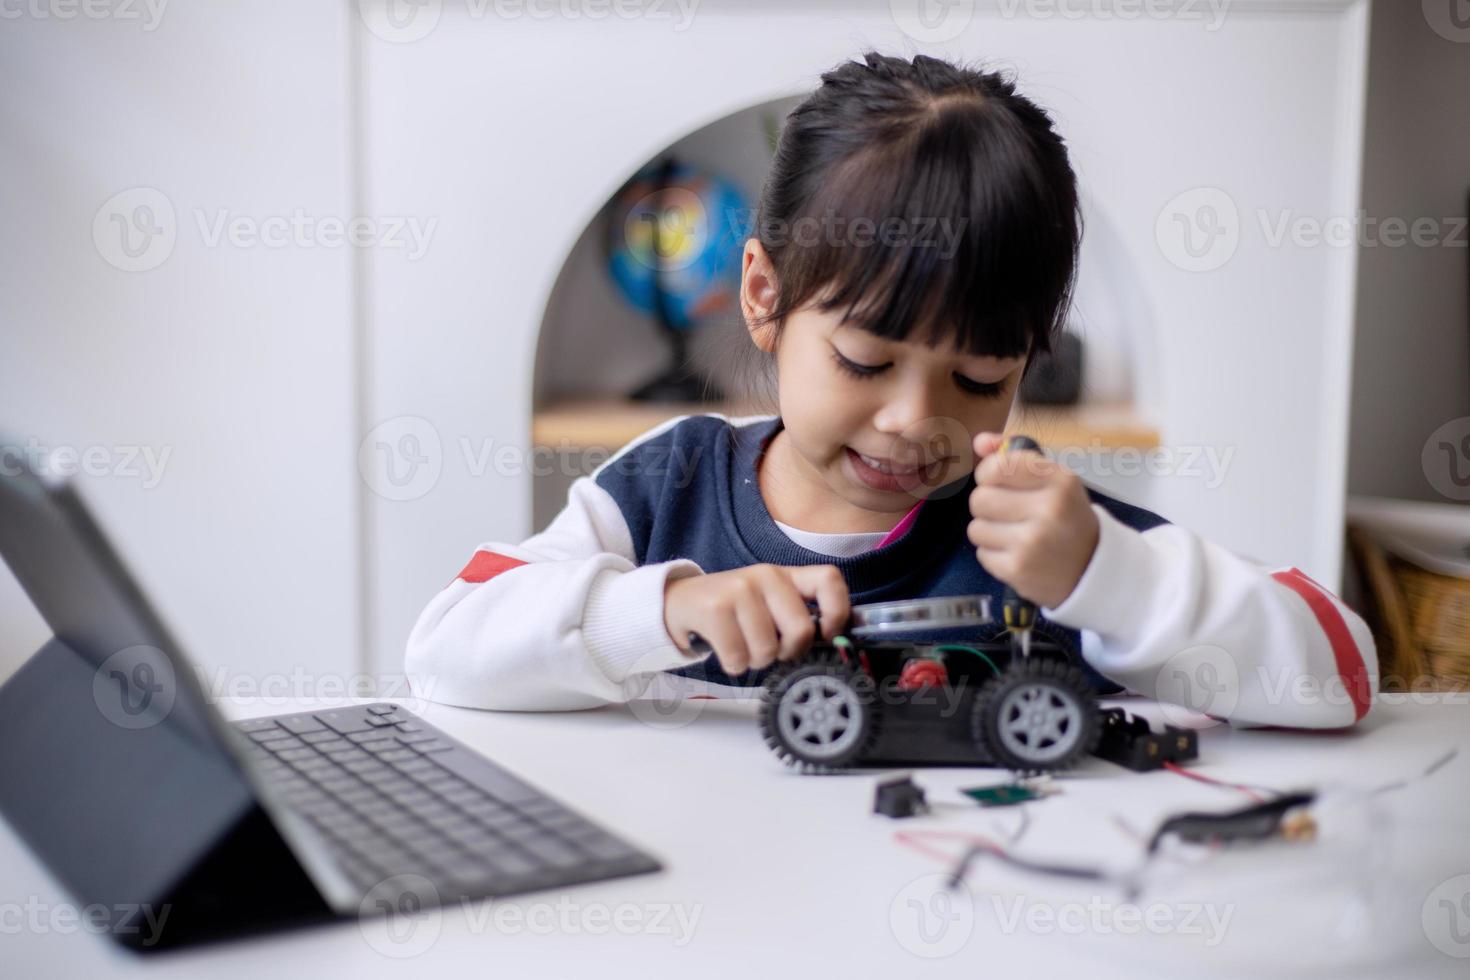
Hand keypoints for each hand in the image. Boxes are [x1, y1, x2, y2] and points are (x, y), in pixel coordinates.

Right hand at [663, 564, 850, 675]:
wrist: (680, 601)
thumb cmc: (733, 609)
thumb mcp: (768, 602)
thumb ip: (797, 614)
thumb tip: (831, 641)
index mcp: (785, 575)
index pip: (829, 580)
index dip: (837, 612)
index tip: (826, 634)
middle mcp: (766, 576)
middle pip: (801, 630)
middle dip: (788, 652)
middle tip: (772, 650)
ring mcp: (739, 590)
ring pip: (768, 650)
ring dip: (756, 661)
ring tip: (743, 646)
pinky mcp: (715, 609)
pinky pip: (738, 657)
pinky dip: (734, 665)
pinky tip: (727, 651)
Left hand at [967, 432, 1099, 608]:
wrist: (1092, 567)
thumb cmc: (1065, 516)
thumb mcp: (1052, 479)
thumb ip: (1013, 456)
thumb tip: (979, 442)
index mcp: (1060, 480)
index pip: (998, 466)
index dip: (989, 473)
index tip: (998, 481)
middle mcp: (1049, 508)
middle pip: (980, 498)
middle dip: (988, 505)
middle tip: (1010, 512)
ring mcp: (1033, 542)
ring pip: (976, 528)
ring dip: (990, 531)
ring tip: (1015, 534)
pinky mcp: (1018, 569)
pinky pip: (981, 553)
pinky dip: (994, 554)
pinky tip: (1017, 553)